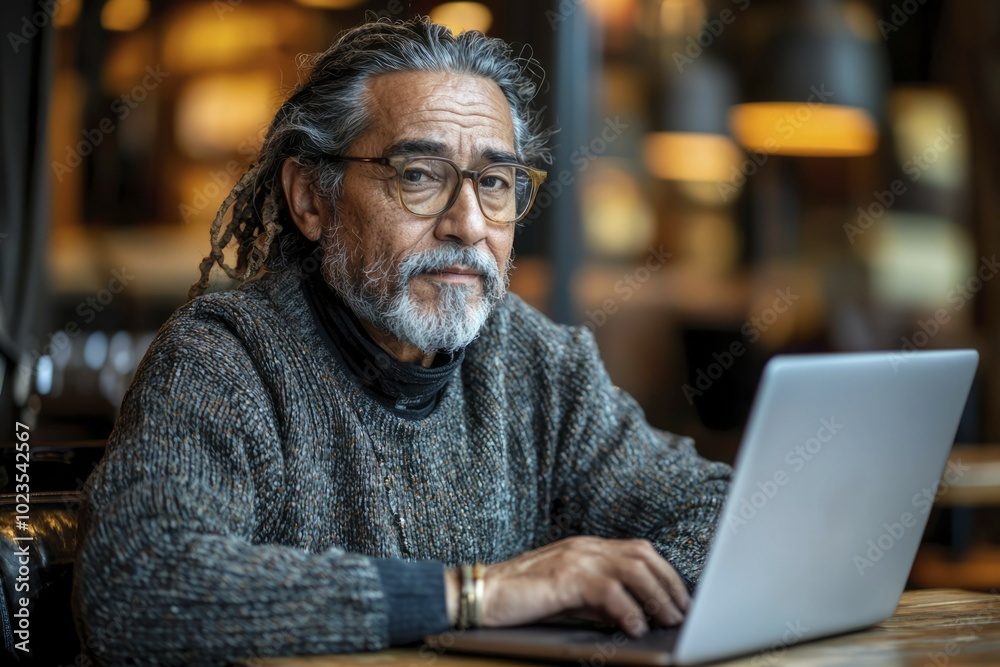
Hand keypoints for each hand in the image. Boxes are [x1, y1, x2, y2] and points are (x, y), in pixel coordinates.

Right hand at [454, 536, 690, 636]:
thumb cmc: (522, 598)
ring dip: (656, 596)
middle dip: (668, 583)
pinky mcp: (564, 577)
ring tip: (667, 620)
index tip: (680, 598)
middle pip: (642, 554)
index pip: (639, 550)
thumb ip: (598, 601)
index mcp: (586, 547)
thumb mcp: (568, 597)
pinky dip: (627, 609)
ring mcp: (574, 559)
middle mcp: (585, 547)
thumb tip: (633, 614)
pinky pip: (607, 590)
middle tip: (681, 612)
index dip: (665, 573)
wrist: (479, 593)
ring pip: (632, 569)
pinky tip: (634, 627)